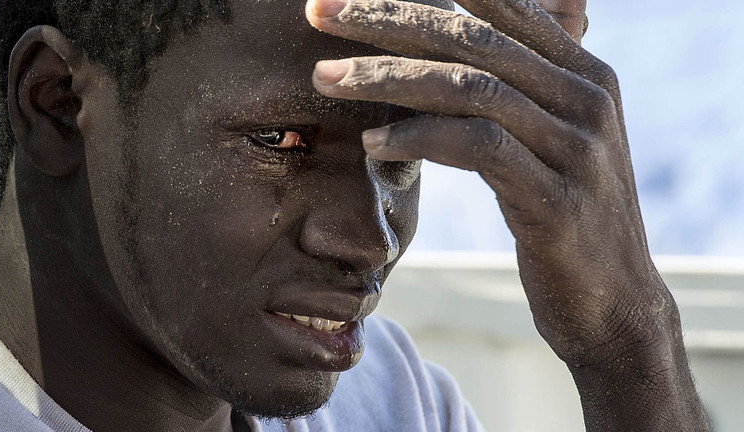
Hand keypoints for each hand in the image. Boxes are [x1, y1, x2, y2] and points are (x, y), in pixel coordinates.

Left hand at [306, 0, 707, 428]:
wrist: (614, 302)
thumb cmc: (560, 217)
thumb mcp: (545, 143)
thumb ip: (513, 94)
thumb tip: (442, 62)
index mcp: (583, 74)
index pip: (498, 8)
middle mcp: (587, 97)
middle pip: (472, 37)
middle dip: (387, 19)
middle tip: (317, 13)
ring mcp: (577, 146)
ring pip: (469, 87)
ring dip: (387, 78)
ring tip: (326, 79)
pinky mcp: (557, 199)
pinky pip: (477, 147)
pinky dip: (418, 138)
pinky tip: (373, 142)